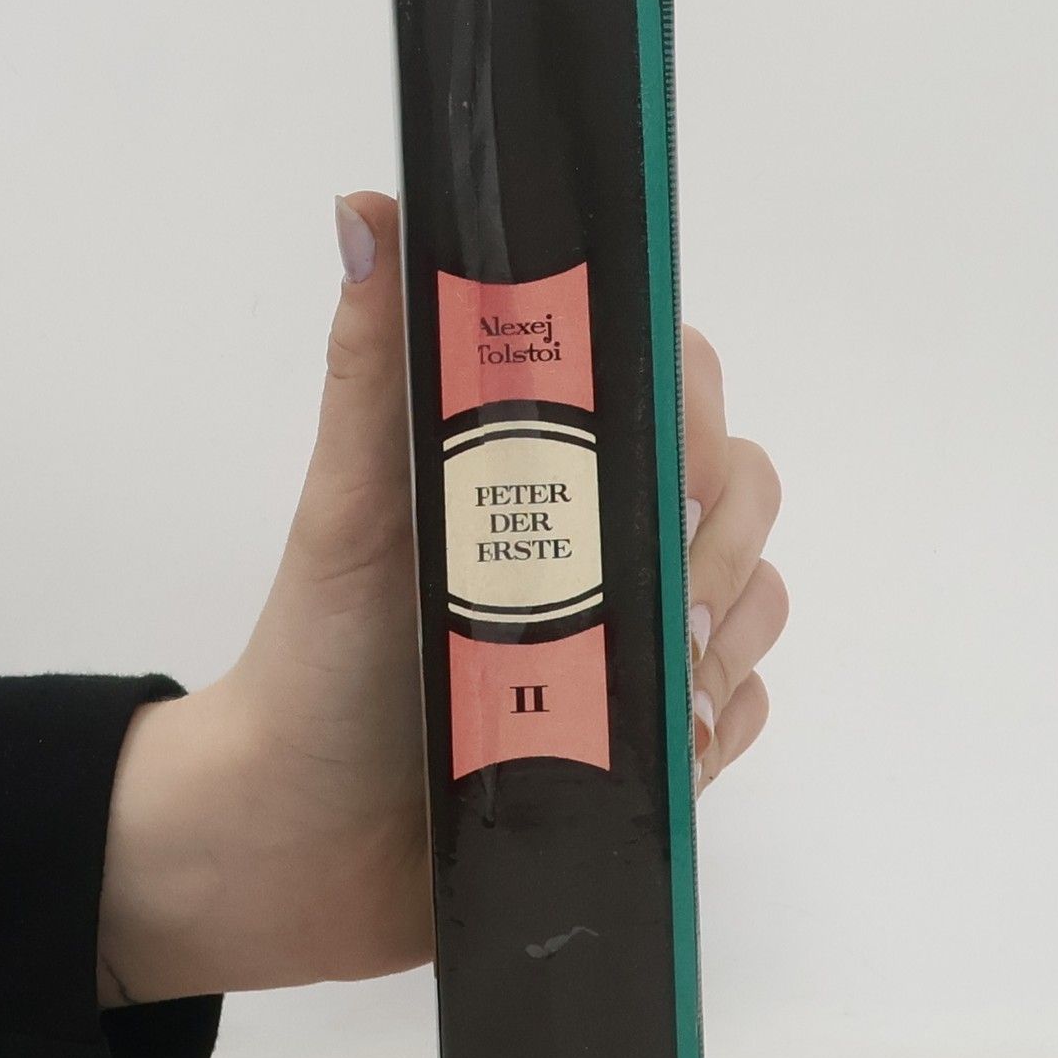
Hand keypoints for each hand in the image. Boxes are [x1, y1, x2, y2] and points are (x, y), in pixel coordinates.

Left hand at [95, 193, 786, 1004]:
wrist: (302, 846)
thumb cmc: (320, 667)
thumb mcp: (349, 511)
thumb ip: (373, 367)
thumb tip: (368, 210)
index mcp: (537, 470)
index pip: (665, 386)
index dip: (691, 411)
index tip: (669, 467)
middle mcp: (600, 543)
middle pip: (737, 489)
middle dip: (718, 539)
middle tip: (654, 603)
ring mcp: (630, 642)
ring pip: (755, 598)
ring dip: (726, 635)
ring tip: (653, 687)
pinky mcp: (645, 736)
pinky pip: (742, 709)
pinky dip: (722, 721)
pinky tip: (665, 741)